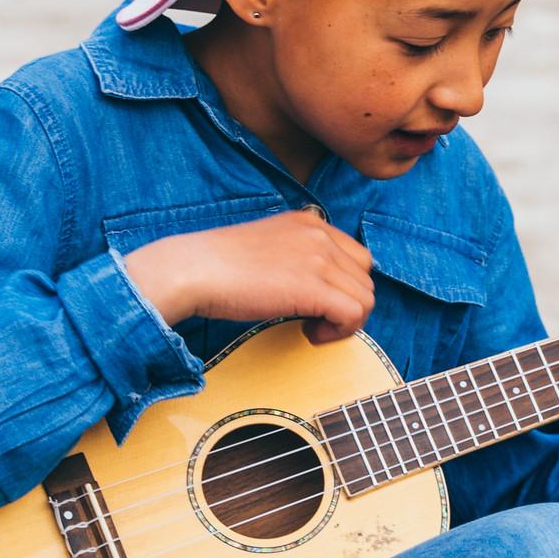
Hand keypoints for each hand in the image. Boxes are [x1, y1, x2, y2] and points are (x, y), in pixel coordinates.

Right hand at [124, 210, 374, 342]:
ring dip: (345, 322)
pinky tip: (310, 335)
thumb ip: (297, 255)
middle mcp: (319, 234)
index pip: (357, 257)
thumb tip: (318, 288)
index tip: (319, 304)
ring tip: (312, 329)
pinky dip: (339, 332)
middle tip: (316, 321)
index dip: (345, 287)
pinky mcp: (312, 286)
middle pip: (365, 278)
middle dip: (348, 306)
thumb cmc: (219, 266)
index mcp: (309, 222)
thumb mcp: (268, 246)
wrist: (193, 269)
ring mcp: (318, 258)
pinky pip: (354, 314)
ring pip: (365, 298)